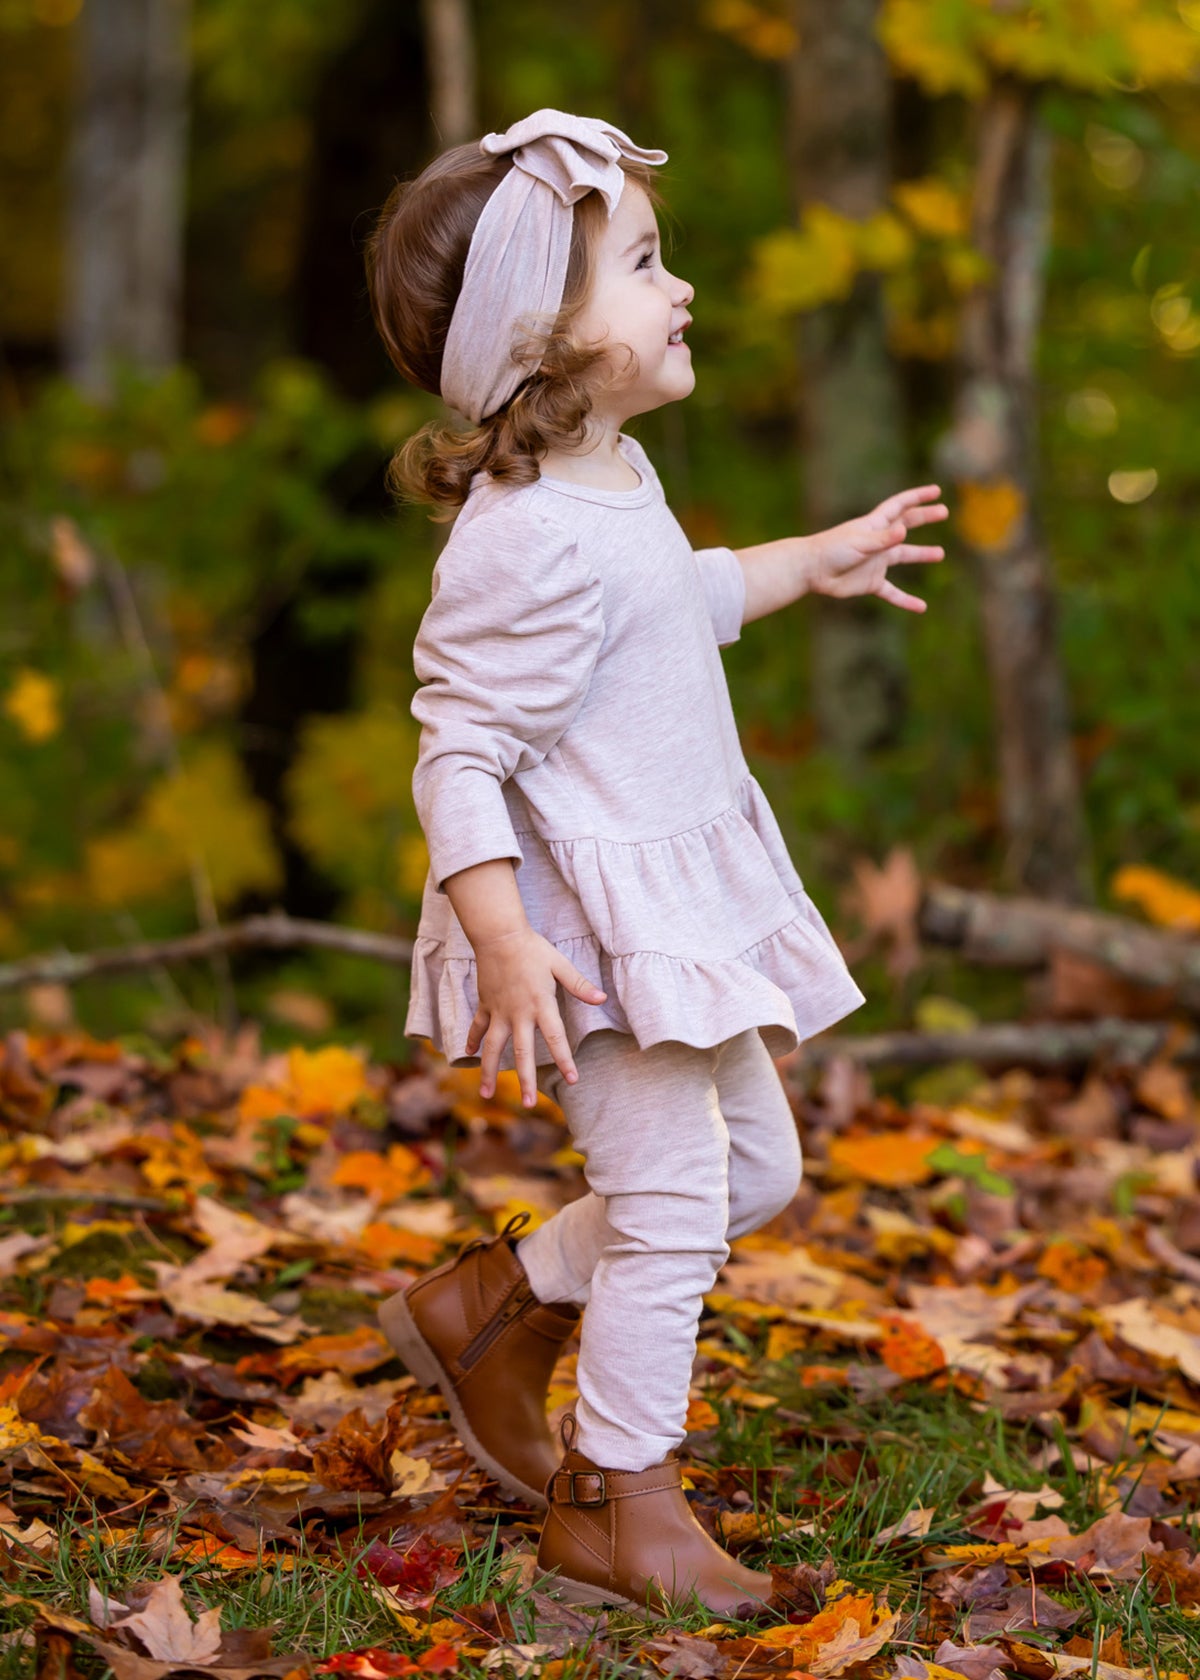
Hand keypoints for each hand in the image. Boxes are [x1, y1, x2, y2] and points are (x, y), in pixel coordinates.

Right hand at [466, 925, 607, 1106]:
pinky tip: (469, 1056)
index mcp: (540, 1004)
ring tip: (486, 1094)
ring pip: (493, 1048)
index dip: (565, 1059)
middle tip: (526, 1104)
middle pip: (522, 1052)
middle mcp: (518, 1014)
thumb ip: (579, 984)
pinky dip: (473, 1041)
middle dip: (525, 1079)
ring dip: (489, 1071)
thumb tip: (601, 998)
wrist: (498, 935)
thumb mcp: (559, 964)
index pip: (556, 1038)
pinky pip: (478, 1027)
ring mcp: (499, 1012)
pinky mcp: (485, 1005)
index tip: (573, 1079)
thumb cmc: (532, 948)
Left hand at [806, 484, 947, 612]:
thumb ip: (882, 539)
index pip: (900, 506)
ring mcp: (876, 562)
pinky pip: (892, 592)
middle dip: (924, 517)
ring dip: (921, 554)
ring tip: (940, 554)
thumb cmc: (831, 551)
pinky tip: (921, 607)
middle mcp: (878, 541)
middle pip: (906, 525)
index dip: (918, 497)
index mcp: (875, 525)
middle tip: (944, 512)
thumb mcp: (859, 543)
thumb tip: (903, 531)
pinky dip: (906, 600)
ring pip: (904, 556)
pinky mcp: (871, 582)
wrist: (811, 572)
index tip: (936, 491)